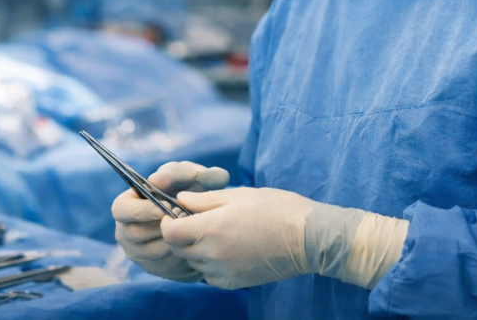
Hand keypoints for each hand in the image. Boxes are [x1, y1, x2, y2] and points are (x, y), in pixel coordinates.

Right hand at [112, 161, 229, 280]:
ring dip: (171, 241)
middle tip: (182, 218)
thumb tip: (201, 177)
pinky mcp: (153, 267)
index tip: (167, 203)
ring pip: (150, 252)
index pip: (121, 209)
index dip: (143, 208)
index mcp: (125, 205)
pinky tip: (193, 244)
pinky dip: (180, 257)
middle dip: (159, 226)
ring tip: (190, 230)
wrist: (198, 218)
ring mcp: (138, 251)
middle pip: (133, 234)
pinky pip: (164, 267)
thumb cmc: (188, 190)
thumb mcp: (192, 177)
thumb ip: (200, 173)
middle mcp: (126, 230)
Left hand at [163, 187, 391, 290]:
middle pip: (179, 249)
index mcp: (212, 227)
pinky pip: (210, 275)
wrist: (308, 238)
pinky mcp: (235, 282)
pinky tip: (226, 250)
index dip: (167, 222)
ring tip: (215, 233)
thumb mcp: (239, 195)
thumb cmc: (276, 208)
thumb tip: (179, 200)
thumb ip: (204, 199)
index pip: (170, 232)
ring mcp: (224, 271)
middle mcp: (214, 253)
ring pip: (194, 262)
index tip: (175, 213)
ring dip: (196, 249)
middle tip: (195, 220)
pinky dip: (210, 264)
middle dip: (180, 235)